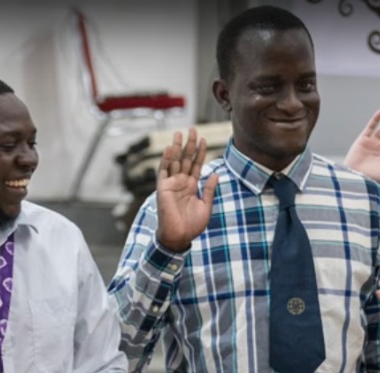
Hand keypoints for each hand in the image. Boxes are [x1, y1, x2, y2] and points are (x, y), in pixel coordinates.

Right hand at [154, 128, 219, 252]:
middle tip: (192, 129)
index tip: (203, 138)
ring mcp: (171, 184)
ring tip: (179, 133)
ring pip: (174, 161)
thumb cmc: (192, 226)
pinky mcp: (163, 188)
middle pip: (185, 159)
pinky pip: (163, 171)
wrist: (179, 236)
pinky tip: (168, 148)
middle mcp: (181, 182)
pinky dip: (165, 160)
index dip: (199, 152)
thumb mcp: (205, 206)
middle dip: (189, 144)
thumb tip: (216, 173)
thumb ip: (209, 190)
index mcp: (192, 186)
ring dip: (177, 147)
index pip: (196, 164)